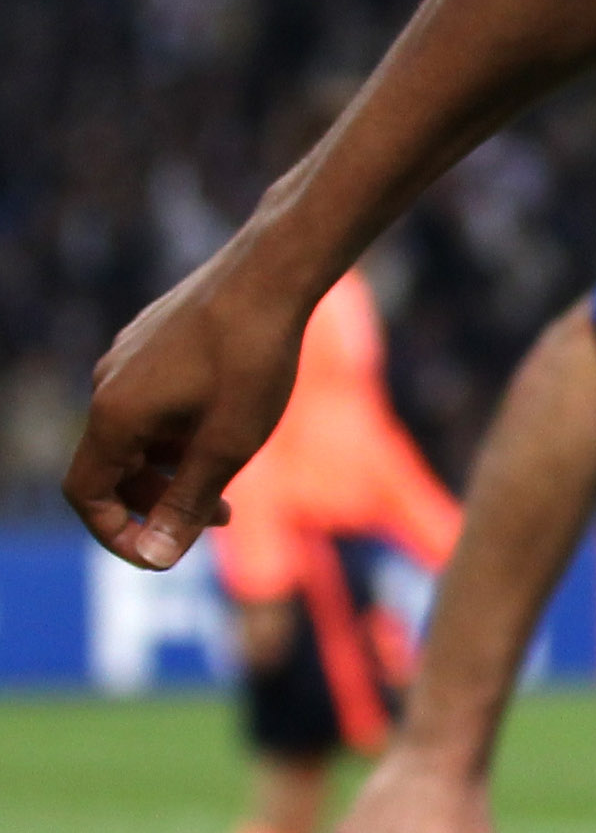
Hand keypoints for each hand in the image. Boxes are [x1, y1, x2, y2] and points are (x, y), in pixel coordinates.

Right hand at [63, 243, 310, 568]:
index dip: (117, 533)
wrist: (273, 273)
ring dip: (178, 465)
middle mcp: (108, 383)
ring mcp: (128, 356)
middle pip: (114, 467)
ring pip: (139, 432)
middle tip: (222, 517)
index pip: (86, 495)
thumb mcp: (227, 445)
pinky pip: (155, 399)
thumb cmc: (254, 360)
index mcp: (114, 414)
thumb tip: (155, 559)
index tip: (165, 553)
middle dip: (161, 502)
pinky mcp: (153, 338)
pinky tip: (234, 421)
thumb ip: (187, 504)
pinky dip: (184, 427)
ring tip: (235, 471)